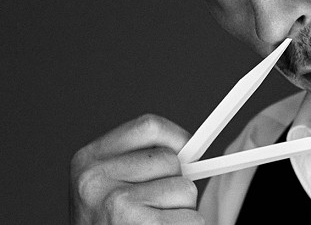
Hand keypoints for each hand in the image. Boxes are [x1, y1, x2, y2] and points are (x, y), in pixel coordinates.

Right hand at [70, 114, 203, 223]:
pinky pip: (191, 219)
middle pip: (172, 160)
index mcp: (88, 160)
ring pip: (185, 189)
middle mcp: (96, 179)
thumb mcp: (107, 186)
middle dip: (176, 181)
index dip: (176, 136)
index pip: (148, 126)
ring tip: (152, 223)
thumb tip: (191, 150)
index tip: (186, 147)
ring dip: (181, 209)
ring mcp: (116, 204)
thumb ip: (141, 162)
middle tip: (155, 205)